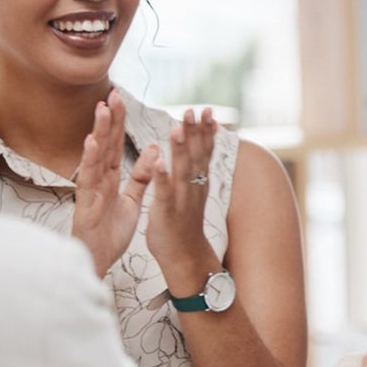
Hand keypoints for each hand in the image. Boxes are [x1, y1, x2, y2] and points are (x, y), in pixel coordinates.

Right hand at [71, 89, 158, 277]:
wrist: (98, 262)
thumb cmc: (111, 233)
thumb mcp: (132, 201)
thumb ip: (141, 176)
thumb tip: (154, 150)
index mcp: (110, 178)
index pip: (115, 145)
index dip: (119, 123)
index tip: (121, 100)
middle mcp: (98, 180)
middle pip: (104, 144)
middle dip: (109, 119)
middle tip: (113, 93)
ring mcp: (90, 191)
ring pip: (95, 156)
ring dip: (99, 132)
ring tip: (103, 109)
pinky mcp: (86, 204)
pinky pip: (88, 179)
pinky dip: (90, 160)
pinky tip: (92, 142)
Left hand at [146, 108, 219, 289]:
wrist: (185, 256)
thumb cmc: (185, 223)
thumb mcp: (193, 192)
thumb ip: (195, 169)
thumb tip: (200, 147)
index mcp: (197, 181)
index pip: (203, 151)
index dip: (206, 131)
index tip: (207, 110)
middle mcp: (193, 188)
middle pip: (195, 155)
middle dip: (196, 132)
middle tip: (195, 109)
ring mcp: (180, 200)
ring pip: (181, 170)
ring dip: (180, 149)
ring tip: (177, 127)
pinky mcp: (166, 213)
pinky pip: (163, 193)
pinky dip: (162, 178)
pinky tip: (159, 164)